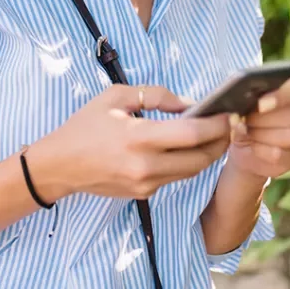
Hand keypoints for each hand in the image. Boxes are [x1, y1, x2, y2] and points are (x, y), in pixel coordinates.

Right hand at [25, 85, 231, 200]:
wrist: (59, 165)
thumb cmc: (85, 126)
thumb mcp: (116, 97)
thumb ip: (155, 96)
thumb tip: (187, 103)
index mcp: (139, 138)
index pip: (192, 135)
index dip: (217, 125)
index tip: (229, 113)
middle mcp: (145, 165)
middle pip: (200, 158)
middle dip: (220, 142)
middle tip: (230, 125)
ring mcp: (145, 183)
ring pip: (191, 171)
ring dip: (207, 154)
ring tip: (215, 135)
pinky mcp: (143, 194)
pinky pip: (174, 178)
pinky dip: (186, 163)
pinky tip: (188, 148)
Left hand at [227, 76, 289, 179]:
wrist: (247, 150)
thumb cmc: (245, 121)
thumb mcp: (240, 110)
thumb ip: (241, 107)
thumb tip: (235, 113)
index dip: (279, 97)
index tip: (260, 105)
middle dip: (266, 119)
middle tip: (246, 121)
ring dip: (264, 136)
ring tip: (247, 133)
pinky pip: (285, 155)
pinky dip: (264, 152)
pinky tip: (253, 147)